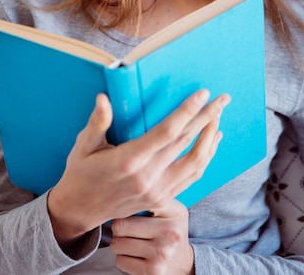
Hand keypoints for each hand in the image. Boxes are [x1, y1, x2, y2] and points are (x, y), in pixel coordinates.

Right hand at [47, 89, 228, 247]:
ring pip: (195, 162)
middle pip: (186, 142)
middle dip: (207, 118)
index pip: (166, 131)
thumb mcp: (83, 145)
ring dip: (210, 138)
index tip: (203, 94)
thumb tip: (103, 98)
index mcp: (129, 160)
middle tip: (223, 99)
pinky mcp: (161, 200)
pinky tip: (211, 142)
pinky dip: (206, 159)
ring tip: (219, 117)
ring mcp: (157, 191)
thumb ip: (97, 121)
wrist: (80, 210)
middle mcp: (147, 177)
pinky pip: (192, 178)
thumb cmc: (81, 172)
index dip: (187, 111)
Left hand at [110, 200, 194, 274]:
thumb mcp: (172, 211)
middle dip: (118, 227)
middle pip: (121, 225)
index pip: (140, 200)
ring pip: (117, 244)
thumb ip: (153, 198)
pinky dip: (123, 258)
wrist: (183, 263)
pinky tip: (135, 255)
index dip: (125, 203)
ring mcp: (161, 254)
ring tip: (131, 241)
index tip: (123, 204)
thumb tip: (124, 194)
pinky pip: (120, 261)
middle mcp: (170, 233)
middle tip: (125, 227)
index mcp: (175, 213)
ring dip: (119, 243)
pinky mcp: (151, 272)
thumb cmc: (170, 232)